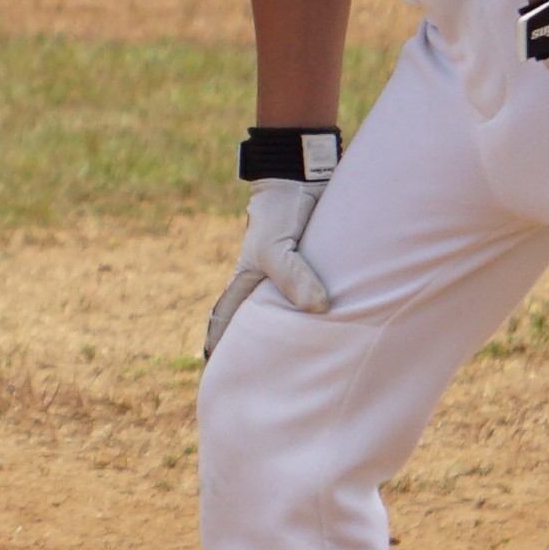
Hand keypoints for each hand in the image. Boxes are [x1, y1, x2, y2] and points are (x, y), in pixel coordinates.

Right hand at [204, 129, 340, 358]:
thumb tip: (319, 309)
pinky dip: (321, 312)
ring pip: (290, 309)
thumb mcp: (277, 246)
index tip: (212, 367)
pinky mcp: (315, 263)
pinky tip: (336, 326)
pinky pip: (316, 294)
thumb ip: (294, 277)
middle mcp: (267, 280)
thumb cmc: (280, 208)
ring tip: (305, 361)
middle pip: (257, 320)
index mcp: (247, 279)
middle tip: (266, 377)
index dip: (217, 342)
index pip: (225, 317)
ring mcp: (292, 272)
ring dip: (294, 331)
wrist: (306, 172)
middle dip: (257, 346)